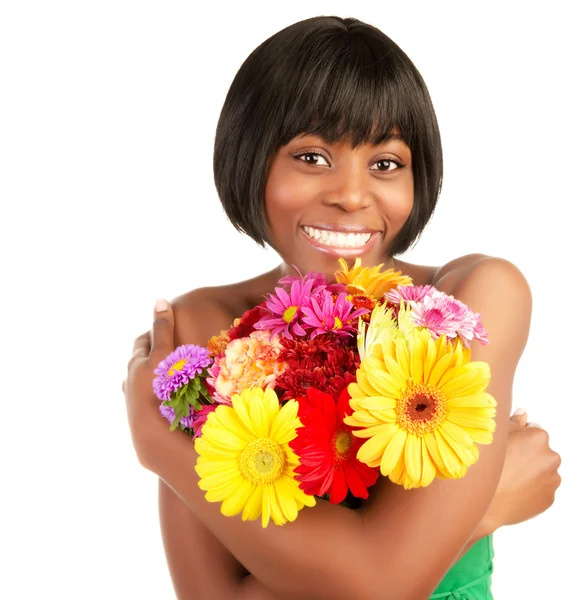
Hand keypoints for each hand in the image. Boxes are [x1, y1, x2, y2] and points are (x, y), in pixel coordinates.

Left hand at [122, 299, 175, 465]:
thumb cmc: (160, 390)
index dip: (156, 332)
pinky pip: (150, 401)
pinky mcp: (141, 419)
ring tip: (172, 377)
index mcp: (137, 364)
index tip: (168, 328)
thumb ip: (163, 329)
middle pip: (140, 361)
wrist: (152, 435)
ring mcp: (134, 401)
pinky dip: (158, 395)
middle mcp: (130, 381)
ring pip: (143, 383)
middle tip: (172, 351)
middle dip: (153, 354)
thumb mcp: (163, 354)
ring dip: (155, 377)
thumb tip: (160, 300)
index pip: (144, 340)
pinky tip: (170, 400)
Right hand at [483, 409, 561, 531]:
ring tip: (509, 478)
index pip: (533, 430)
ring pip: (542, 470)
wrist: (484, 502)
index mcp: (538, 437)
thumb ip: (514, 422)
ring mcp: (552, 480)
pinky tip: (514, 489)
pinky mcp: (550, 498)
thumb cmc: (487, 467)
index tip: (507, 446)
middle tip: (507, 463)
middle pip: (540, 451)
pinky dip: (531, 488)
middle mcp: (551, 457)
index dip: (519, 437)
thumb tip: (523, 414)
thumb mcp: (496, 436)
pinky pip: (542, 488)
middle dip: (527, 454)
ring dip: (531, 471)